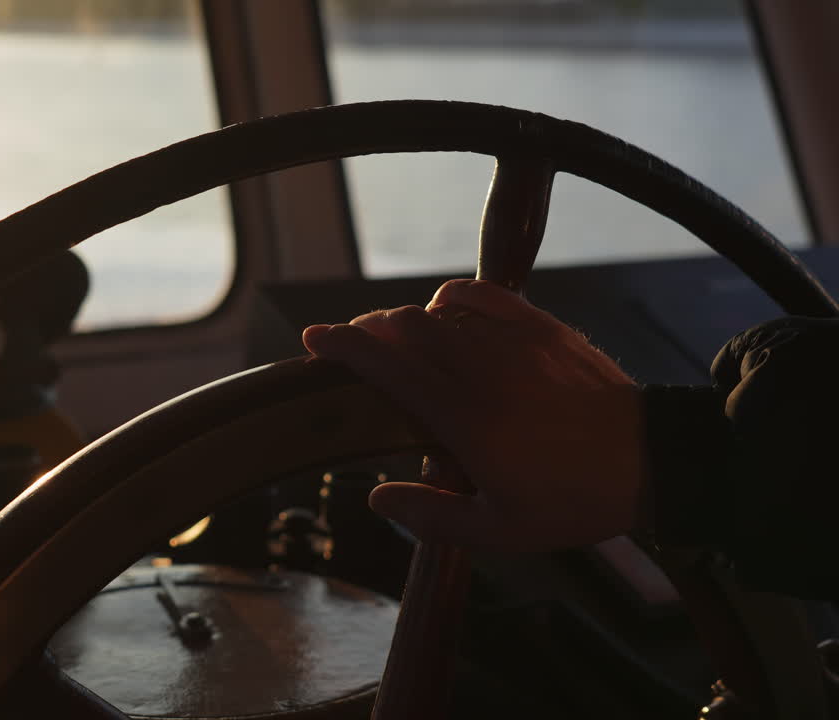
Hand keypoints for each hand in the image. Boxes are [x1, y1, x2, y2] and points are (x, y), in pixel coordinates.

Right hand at [301, 279, 646, 551]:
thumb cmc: (573, 502)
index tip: (314, 339)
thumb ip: (432, 516)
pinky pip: (485, 295)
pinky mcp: (543, 328)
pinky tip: (445, 311)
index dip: (344, 347)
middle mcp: (484, 371)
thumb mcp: (500, 531)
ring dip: (404, 317)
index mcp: (466, 420)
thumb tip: (378, 500)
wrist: (652, 463)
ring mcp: (515, 343)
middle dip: (367, 330)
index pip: (389, 367)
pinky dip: (453, 297)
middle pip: (405, 327)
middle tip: (351, 345)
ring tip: (394, 336)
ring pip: (439, 309)